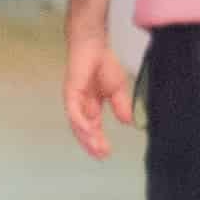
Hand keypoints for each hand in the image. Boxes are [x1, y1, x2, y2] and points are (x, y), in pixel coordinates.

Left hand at [65, 26, 131, 159]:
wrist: (94, 44)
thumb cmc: (103, 62)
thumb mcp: (117, 90)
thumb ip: (121, 106)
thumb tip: (128, 122)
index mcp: (90, 106)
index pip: (92, 129)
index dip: (98, 142)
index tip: (106, 154)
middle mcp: (81, 106)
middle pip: (84, 131)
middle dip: (92, 144)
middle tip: (102, 156)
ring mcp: (74, 100)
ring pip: (78, 124)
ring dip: (87, 137)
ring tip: (97, 148)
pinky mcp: (71, 92)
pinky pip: (74, 111)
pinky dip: (81, 122)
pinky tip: (90, 131)